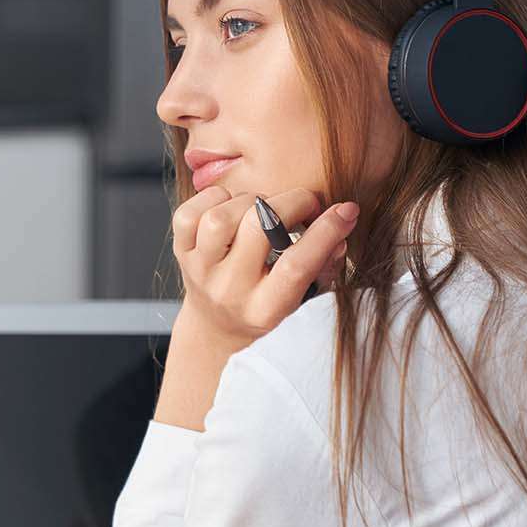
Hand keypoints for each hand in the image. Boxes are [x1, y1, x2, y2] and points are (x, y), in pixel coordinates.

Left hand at [152, 186, 357, 431]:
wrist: (218, 326)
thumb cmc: (271, 304)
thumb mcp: (305, 296)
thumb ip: (326, 263)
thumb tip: (341, 222)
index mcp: (266, 309)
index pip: (297, 266)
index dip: (326, 232)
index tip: (346, 210)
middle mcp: (229, 291)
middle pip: (257, 228)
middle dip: (291, 204)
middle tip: (305, 205)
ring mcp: (199, 272)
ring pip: (220, 218)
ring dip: (250, 201)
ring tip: (264, 210)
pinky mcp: (180, 253)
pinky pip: (189, 214)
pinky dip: (213, 200)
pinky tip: (232, 208)